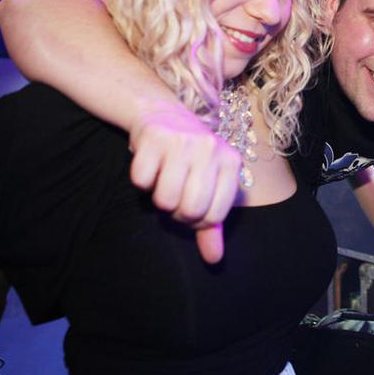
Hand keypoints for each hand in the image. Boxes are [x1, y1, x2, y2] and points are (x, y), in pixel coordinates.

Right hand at [129, 104, 240, 262]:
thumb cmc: (190, 159)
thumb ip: (212, 225)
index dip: (197, 220)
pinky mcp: (155, 136)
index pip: (214, 216)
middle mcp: (211, 148)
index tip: (191, 206)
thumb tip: (213, 259)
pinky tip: (150, 164)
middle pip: (191, 209)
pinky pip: (141, 180)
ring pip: (165, 199)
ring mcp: (183, 140)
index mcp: (231, 162)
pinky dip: (141, 179)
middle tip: (175, 196)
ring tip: (163, 180)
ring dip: (158, 197)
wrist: (165, 115)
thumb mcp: (209, 186)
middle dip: (177, 213)